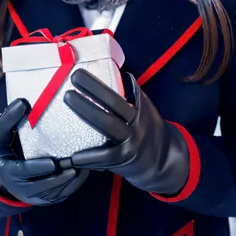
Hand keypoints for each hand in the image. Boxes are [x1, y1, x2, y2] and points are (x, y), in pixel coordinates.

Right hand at [0, 98, 88, 205]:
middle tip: (75, 167)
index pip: (23, 172)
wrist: (6, 174)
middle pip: (42, 186)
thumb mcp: (1, 134)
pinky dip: (73, 186)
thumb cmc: (6, 148)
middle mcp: (21, 188)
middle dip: (59, 178)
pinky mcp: (47, 200)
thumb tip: (24, 102)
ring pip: (55, 193)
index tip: (52, 163)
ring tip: (84, 168)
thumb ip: (9, 119)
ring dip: (70, 183)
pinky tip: (85, 172)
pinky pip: (62, 195)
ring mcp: (36, 197)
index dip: (38, 168)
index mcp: (9, 171)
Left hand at [64, 69, 189, 194]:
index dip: (100, 84)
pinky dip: (89, 156)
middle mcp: (136, 123)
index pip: (121, 92)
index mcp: (139, 109)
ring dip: (87, 112)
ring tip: (70, 101)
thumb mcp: (144, 111)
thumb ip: (130, 97)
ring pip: (107, 125)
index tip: (82, 74)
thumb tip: (114, 76)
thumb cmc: (148, 131)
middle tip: (73, 81)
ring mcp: (131, 141)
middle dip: (92, 89)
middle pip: (113, 103)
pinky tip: (73, 155)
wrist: (166, 161)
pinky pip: (105, 156)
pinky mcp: (125, 159)